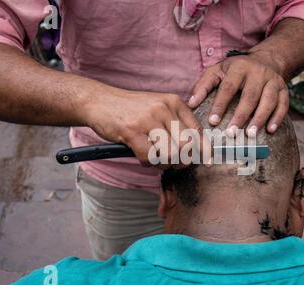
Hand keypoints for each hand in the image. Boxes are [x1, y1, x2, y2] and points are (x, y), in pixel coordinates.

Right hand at [84, 88, 206, 167]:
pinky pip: (150, 157)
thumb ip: (176, 125)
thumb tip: (196, 150)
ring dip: (164, 163)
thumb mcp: (158, 109)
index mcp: (174, 102)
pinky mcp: (132, 131)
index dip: (203, 150)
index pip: (197, 131)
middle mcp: (164, 108)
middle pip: (187, 146)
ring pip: (170, 154)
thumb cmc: (131, 110)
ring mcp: (148, 119)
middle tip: (173, 163)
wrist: (99, 101)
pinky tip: (141, 155)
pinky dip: (147, 163)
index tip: (204, 161)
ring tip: (155, 159)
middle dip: (182, 160)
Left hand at [188, 53, 288, 136]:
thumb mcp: (217, 70)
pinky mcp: (284, 89)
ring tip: (250, 134)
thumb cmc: (235, 70)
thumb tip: (190, 104)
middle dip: (240, 116)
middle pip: (250, 96)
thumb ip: (203, 86)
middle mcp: (257, 72)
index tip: (212, 122)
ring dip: (260, 119)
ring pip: (268, 101)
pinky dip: (277, 118)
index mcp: (238, 68)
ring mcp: (273, 81)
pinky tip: (270, 130)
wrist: (266, 59)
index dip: (220, 105)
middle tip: (231, 133)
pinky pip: (283, 104)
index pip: (228, 88)